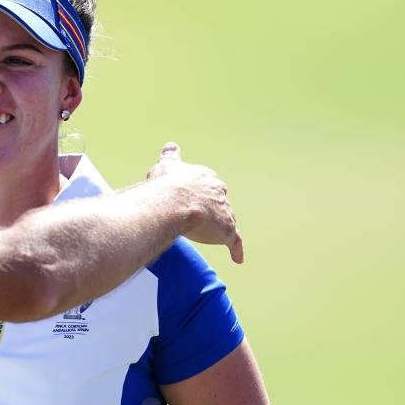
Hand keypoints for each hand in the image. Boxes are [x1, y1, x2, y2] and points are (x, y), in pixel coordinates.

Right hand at [147, 142, 244, 263]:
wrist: (174, 201)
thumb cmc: (166, 184)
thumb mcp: (166, 165)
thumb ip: (170, 156)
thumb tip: (171, 146)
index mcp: (204, 177)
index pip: (207, 183)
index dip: (201, 190)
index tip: (197, 194)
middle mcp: (218, 192)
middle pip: (219, 201)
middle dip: (213, 206)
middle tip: (204, 215)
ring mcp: (224, 211)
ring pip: (226, 220)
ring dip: (221, 226)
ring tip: (215, 234)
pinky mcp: (226, 231)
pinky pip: (234, 241)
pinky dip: (236, 250)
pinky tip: (238, 259)